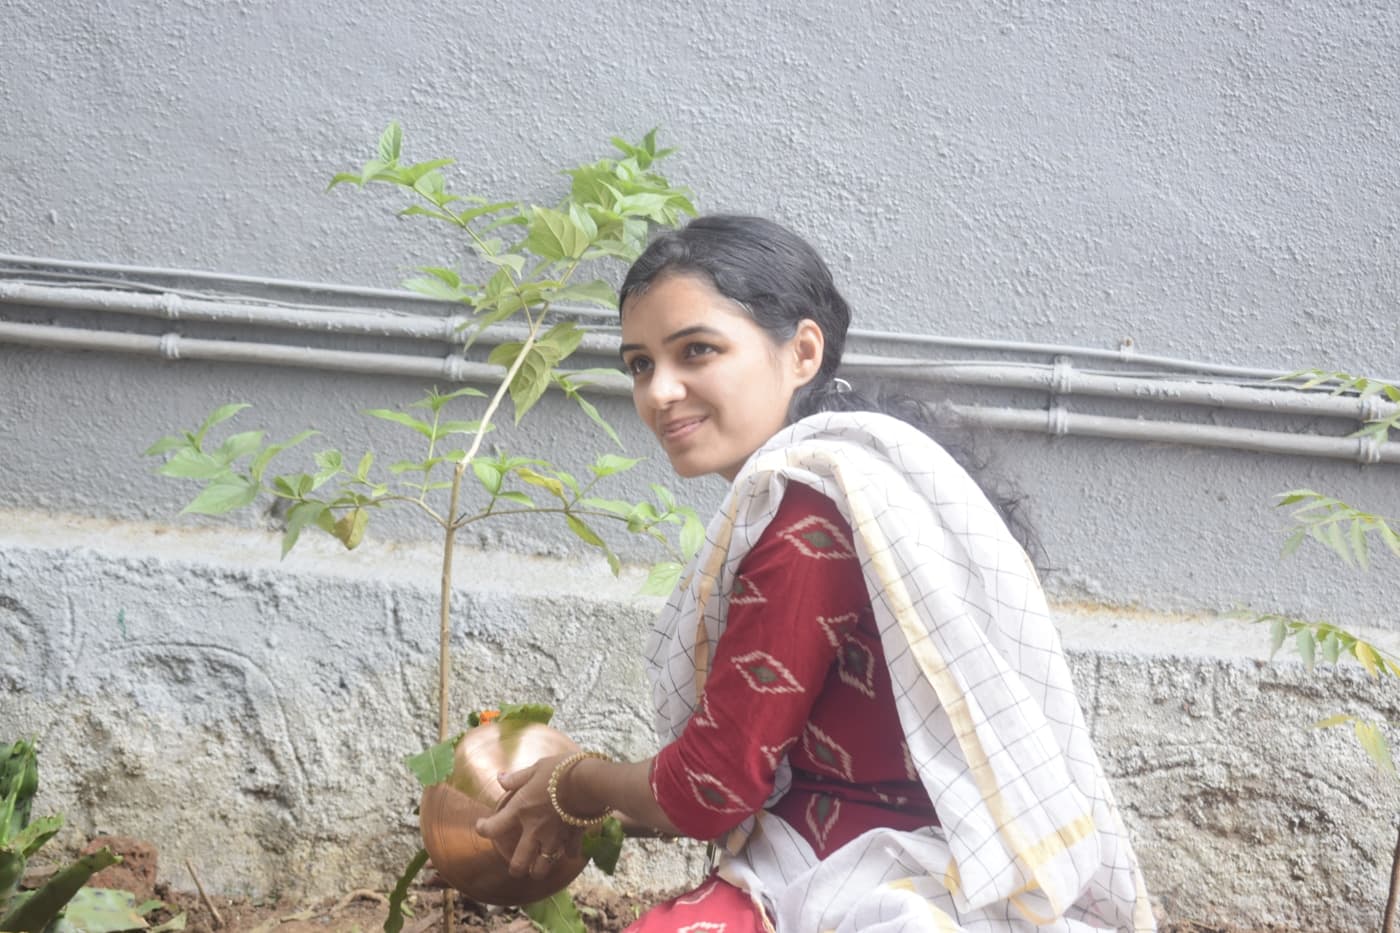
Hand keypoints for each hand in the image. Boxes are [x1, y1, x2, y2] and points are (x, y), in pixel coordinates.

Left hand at [475, 754, 581, 878]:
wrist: (589, 781)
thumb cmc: (560, 771)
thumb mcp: (536, 768)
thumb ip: (517, 778)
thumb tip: (499, 778)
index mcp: (520, 811)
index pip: (493, 828)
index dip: (483, 829)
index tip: (481, 825)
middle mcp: (534, 831)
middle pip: (519, 864)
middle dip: (516, 869)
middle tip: (517, 866)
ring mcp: (554, 838)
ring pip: (543, 867)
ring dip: (540, 868)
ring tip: (540, 864)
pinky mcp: (573, 838)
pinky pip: (570, 854)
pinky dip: (568, 853)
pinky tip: (568, 850)